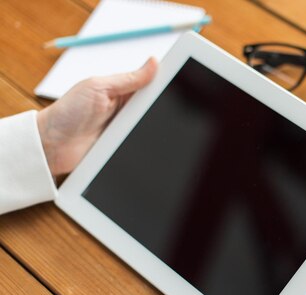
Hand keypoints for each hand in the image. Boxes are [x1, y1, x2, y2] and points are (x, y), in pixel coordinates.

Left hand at [37, 58, 157, 175]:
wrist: (52, 145)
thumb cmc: (68, 112)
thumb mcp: (98, 87)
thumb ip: (128, 79)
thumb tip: (153, 62)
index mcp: (123, 89)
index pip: (152, 82)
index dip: (166, 79)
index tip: (178, 77)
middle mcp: (128, 108)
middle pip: (157, 105)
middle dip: (164, 105)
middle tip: (162, 107)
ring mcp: (128, 128)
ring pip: (154, 127)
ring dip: (154, 127)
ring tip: (146, 126)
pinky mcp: (126, 147)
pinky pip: (144, 144)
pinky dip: (147, 144)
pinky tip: (146, 142)